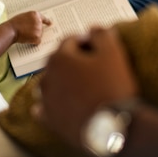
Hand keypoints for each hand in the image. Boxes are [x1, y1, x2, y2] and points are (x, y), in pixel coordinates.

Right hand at [8, 11, 50, 44]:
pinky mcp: (37, 37)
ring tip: (25, 34)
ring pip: (39, 35)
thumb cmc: (14, 24)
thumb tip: (36, 23)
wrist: (10, 30)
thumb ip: (31, 18)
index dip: (47, 21)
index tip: (50, 24)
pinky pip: (37, 41)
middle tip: (26, 31)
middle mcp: (38, 21)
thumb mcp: (24, 16)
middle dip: (35, 31)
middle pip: (40, 28)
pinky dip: (33, 42)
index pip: (43, 18)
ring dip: (33, 36)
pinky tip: (27, 38)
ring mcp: (38, 29)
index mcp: (35, 14)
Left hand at [33, 27, 138, 148]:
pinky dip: (52, 104)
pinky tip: (63, 104)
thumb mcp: (113, 52)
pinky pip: (44, 108)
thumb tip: (91, 29)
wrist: (112, 127)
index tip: (99, 49)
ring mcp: (46, 99)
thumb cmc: (112, 87)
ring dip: (62, 80)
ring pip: (50, 83)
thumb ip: (101, 34)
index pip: (71, 41)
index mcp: (60, 57)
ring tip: (80, 86)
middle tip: (93, 67)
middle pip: (59, 61)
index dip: (87, 42)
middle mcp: (47, 76)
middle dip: (74, 61)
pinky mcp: (49, 119)